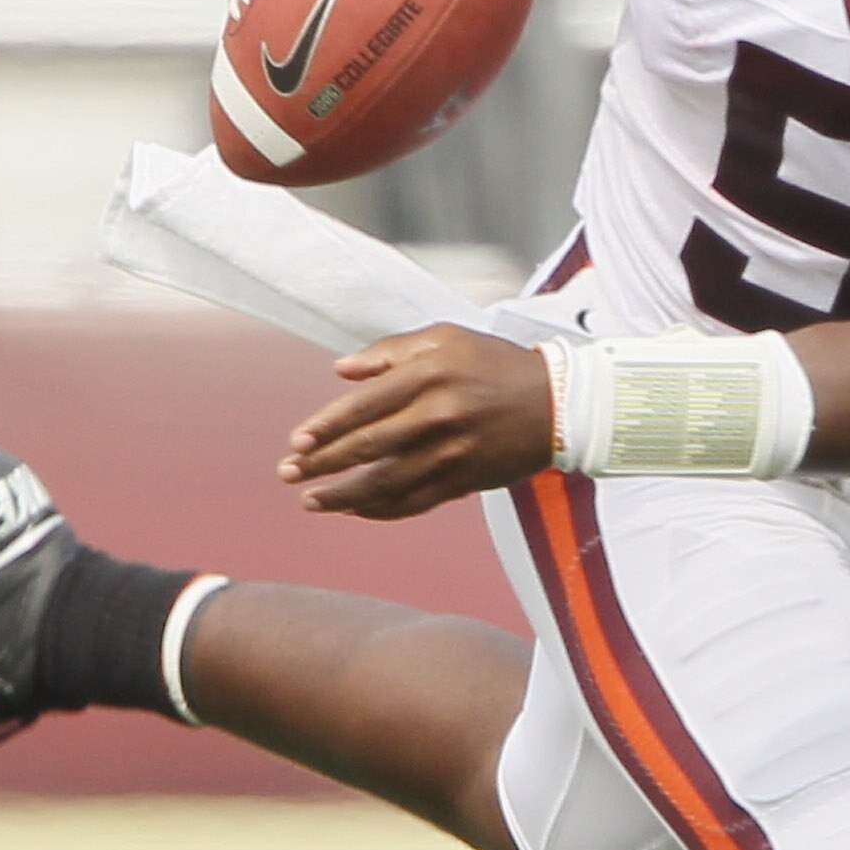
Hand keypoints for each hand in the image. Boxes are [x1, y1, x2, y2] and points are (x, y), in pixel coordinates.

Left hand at [283, 325, 553, 518]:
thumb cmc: (498, 365)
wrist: (560, 403)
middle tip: (288, 474)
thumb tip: (342, 371)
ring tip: (311, 502)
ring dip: (343, 496)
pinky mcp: (467, 479)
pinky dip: (382, 510)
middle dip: (322, 464)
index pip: (363, 406)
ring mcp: (454, 452)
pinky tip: (356, 509)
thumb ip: (391, 351)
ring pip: (387, 482)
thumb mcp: (447, 339)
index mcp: (430, 375)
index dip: (325, 427)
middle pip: (368, 447)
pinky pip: (416, 502)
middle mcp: (439, 415)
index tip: (296, 443)